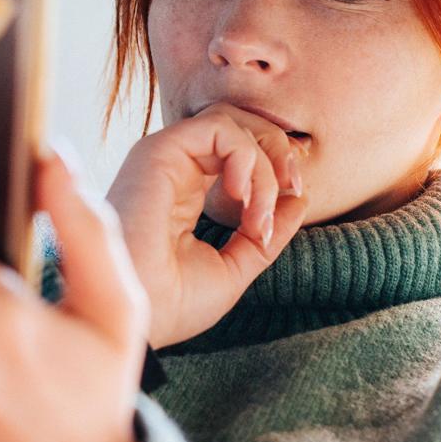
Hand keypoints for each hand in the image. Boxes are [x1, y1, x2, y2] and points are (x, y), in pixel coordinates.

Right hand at [104, 103, 310, 348]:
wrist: (141, 320)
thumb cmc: (173, 304)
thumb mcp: (236, 265)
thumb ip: (266, 232)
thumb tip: (299, 199)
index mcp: (184, 191)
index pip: (236, 150)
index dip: (274, 164)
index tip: (295, 196)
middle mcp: (171, 168)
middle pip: (236, 124)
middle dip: (276, 148)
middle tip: (294, 185)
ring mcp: (162, 157)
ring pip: (230, 121)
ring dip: (262, 158)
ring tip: (259, 206)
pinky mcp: (157, 152)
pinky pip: (218, 128)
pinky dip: (246, 156)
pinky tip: (242, 196)